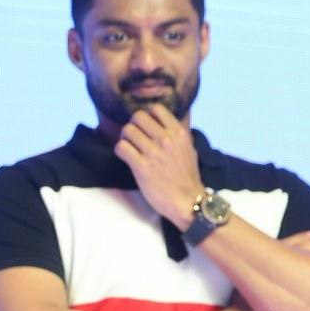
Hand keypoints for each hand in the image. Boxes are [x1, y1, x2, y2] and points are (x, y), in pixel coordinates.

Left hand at [114, 104, 204, 224]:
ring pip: (127, 130)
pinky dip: (120, 150)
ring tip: (130, 147)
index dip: (148, 115)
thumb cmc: (187, 176)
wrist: (187, 201)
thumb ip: (176, 134)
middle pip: (138, 117)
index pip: (156, 109)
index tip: (146, 126)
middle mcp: (167, 140)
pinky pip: (121, 147)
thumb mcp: (189, 149)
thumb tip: (161, 122)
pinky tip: (126, 157)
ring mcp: (154, 153)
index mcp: (179, 133)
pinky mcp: (141, 167)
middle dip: (133, 125)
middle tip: (134, 136)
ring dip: (125, 138)